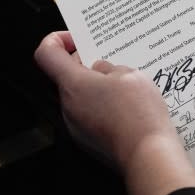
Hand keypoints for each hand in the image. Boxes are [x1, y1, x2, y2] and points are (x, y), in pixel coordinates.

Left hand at [34, 32, 180, 168]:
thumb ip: (110, 68)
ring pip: (81, 96)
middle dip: (87, 65)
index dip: (57, 40)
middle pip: (67, 76)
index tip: (76, 38)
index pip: (47, 54)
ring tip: (126, 85)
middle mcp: (68, 107)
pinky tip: (128, 106)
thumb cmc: (139, 115)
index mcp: (73, 85)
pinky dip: (104, 106)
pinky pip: (91, 114)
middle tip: (112, 60)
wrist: (148, 156)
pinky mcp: (89, 141)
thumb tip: (102, 71)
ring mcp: (77, 126)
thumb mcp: (130, 74)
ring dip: (98, 87)